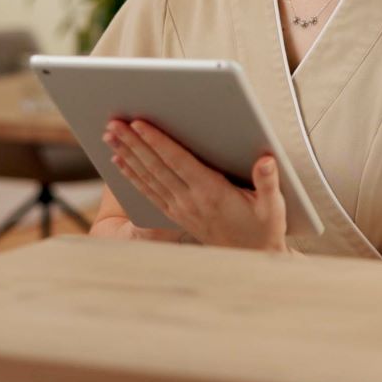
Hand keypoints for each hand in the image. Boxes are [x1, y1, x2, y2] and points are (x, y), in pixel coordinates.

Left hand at [104, 118, 287, 252]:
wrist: (251, 258)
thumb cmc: (262, 228)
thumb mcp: (273, 206)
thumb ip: (268, 181)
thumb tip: (266, 160)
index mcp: (211, 193)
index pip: (178, 161)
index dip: (157, 142)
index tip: (139, 124)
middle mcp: (190, 200)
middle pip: (155, 166)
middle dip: (133, 143)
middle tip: (113, 123)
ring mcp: (180, 208)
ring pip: (147, 177)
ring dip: (127, 155)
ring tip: (109, 136)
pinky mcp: (176, 214)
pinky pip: (148, 192)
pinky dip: (131, 175)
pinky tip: (118, 162)